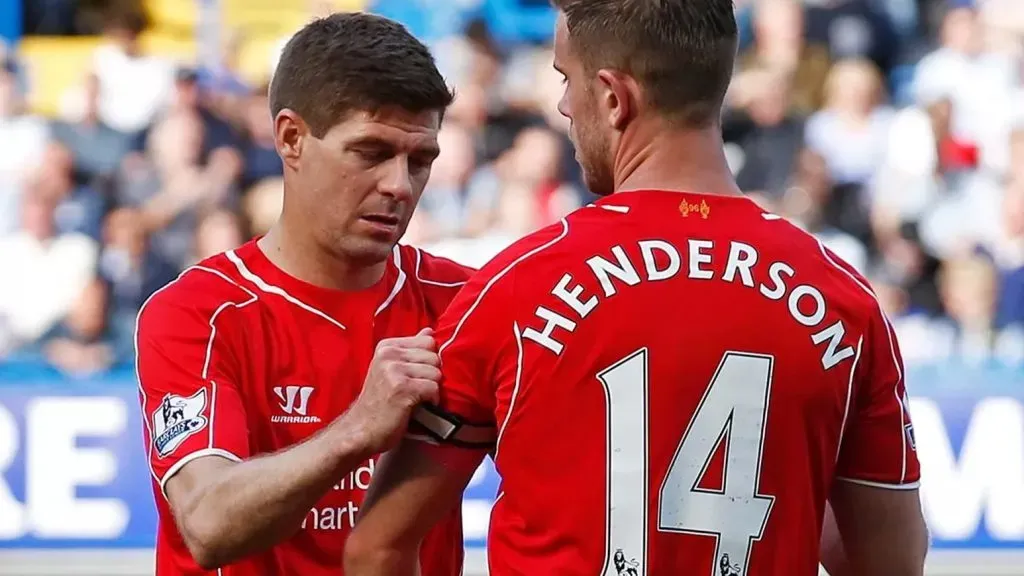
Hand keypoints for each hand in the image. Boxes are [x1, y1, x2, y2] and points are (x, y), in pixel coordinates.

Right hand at [340, 328, 441, 454]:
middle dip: (431, 375)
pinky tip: (419, 406)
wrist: (360, 431)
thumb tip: (430, 330)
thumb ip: (411, 350)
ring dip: (431, 389)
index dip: (428, 360)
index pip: (428, 340)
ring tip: (416, 398)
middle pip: (434, 356)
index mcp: (387, 347)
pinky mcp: (402, 388)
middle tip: (417, 390)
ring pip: (436, 372)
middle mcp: (389, 354)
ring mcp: (394, 370)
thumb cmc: (379, 403)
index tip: (417, 375)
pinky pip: (433, 388)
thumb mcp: (391, 370)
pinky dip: (432, 400)